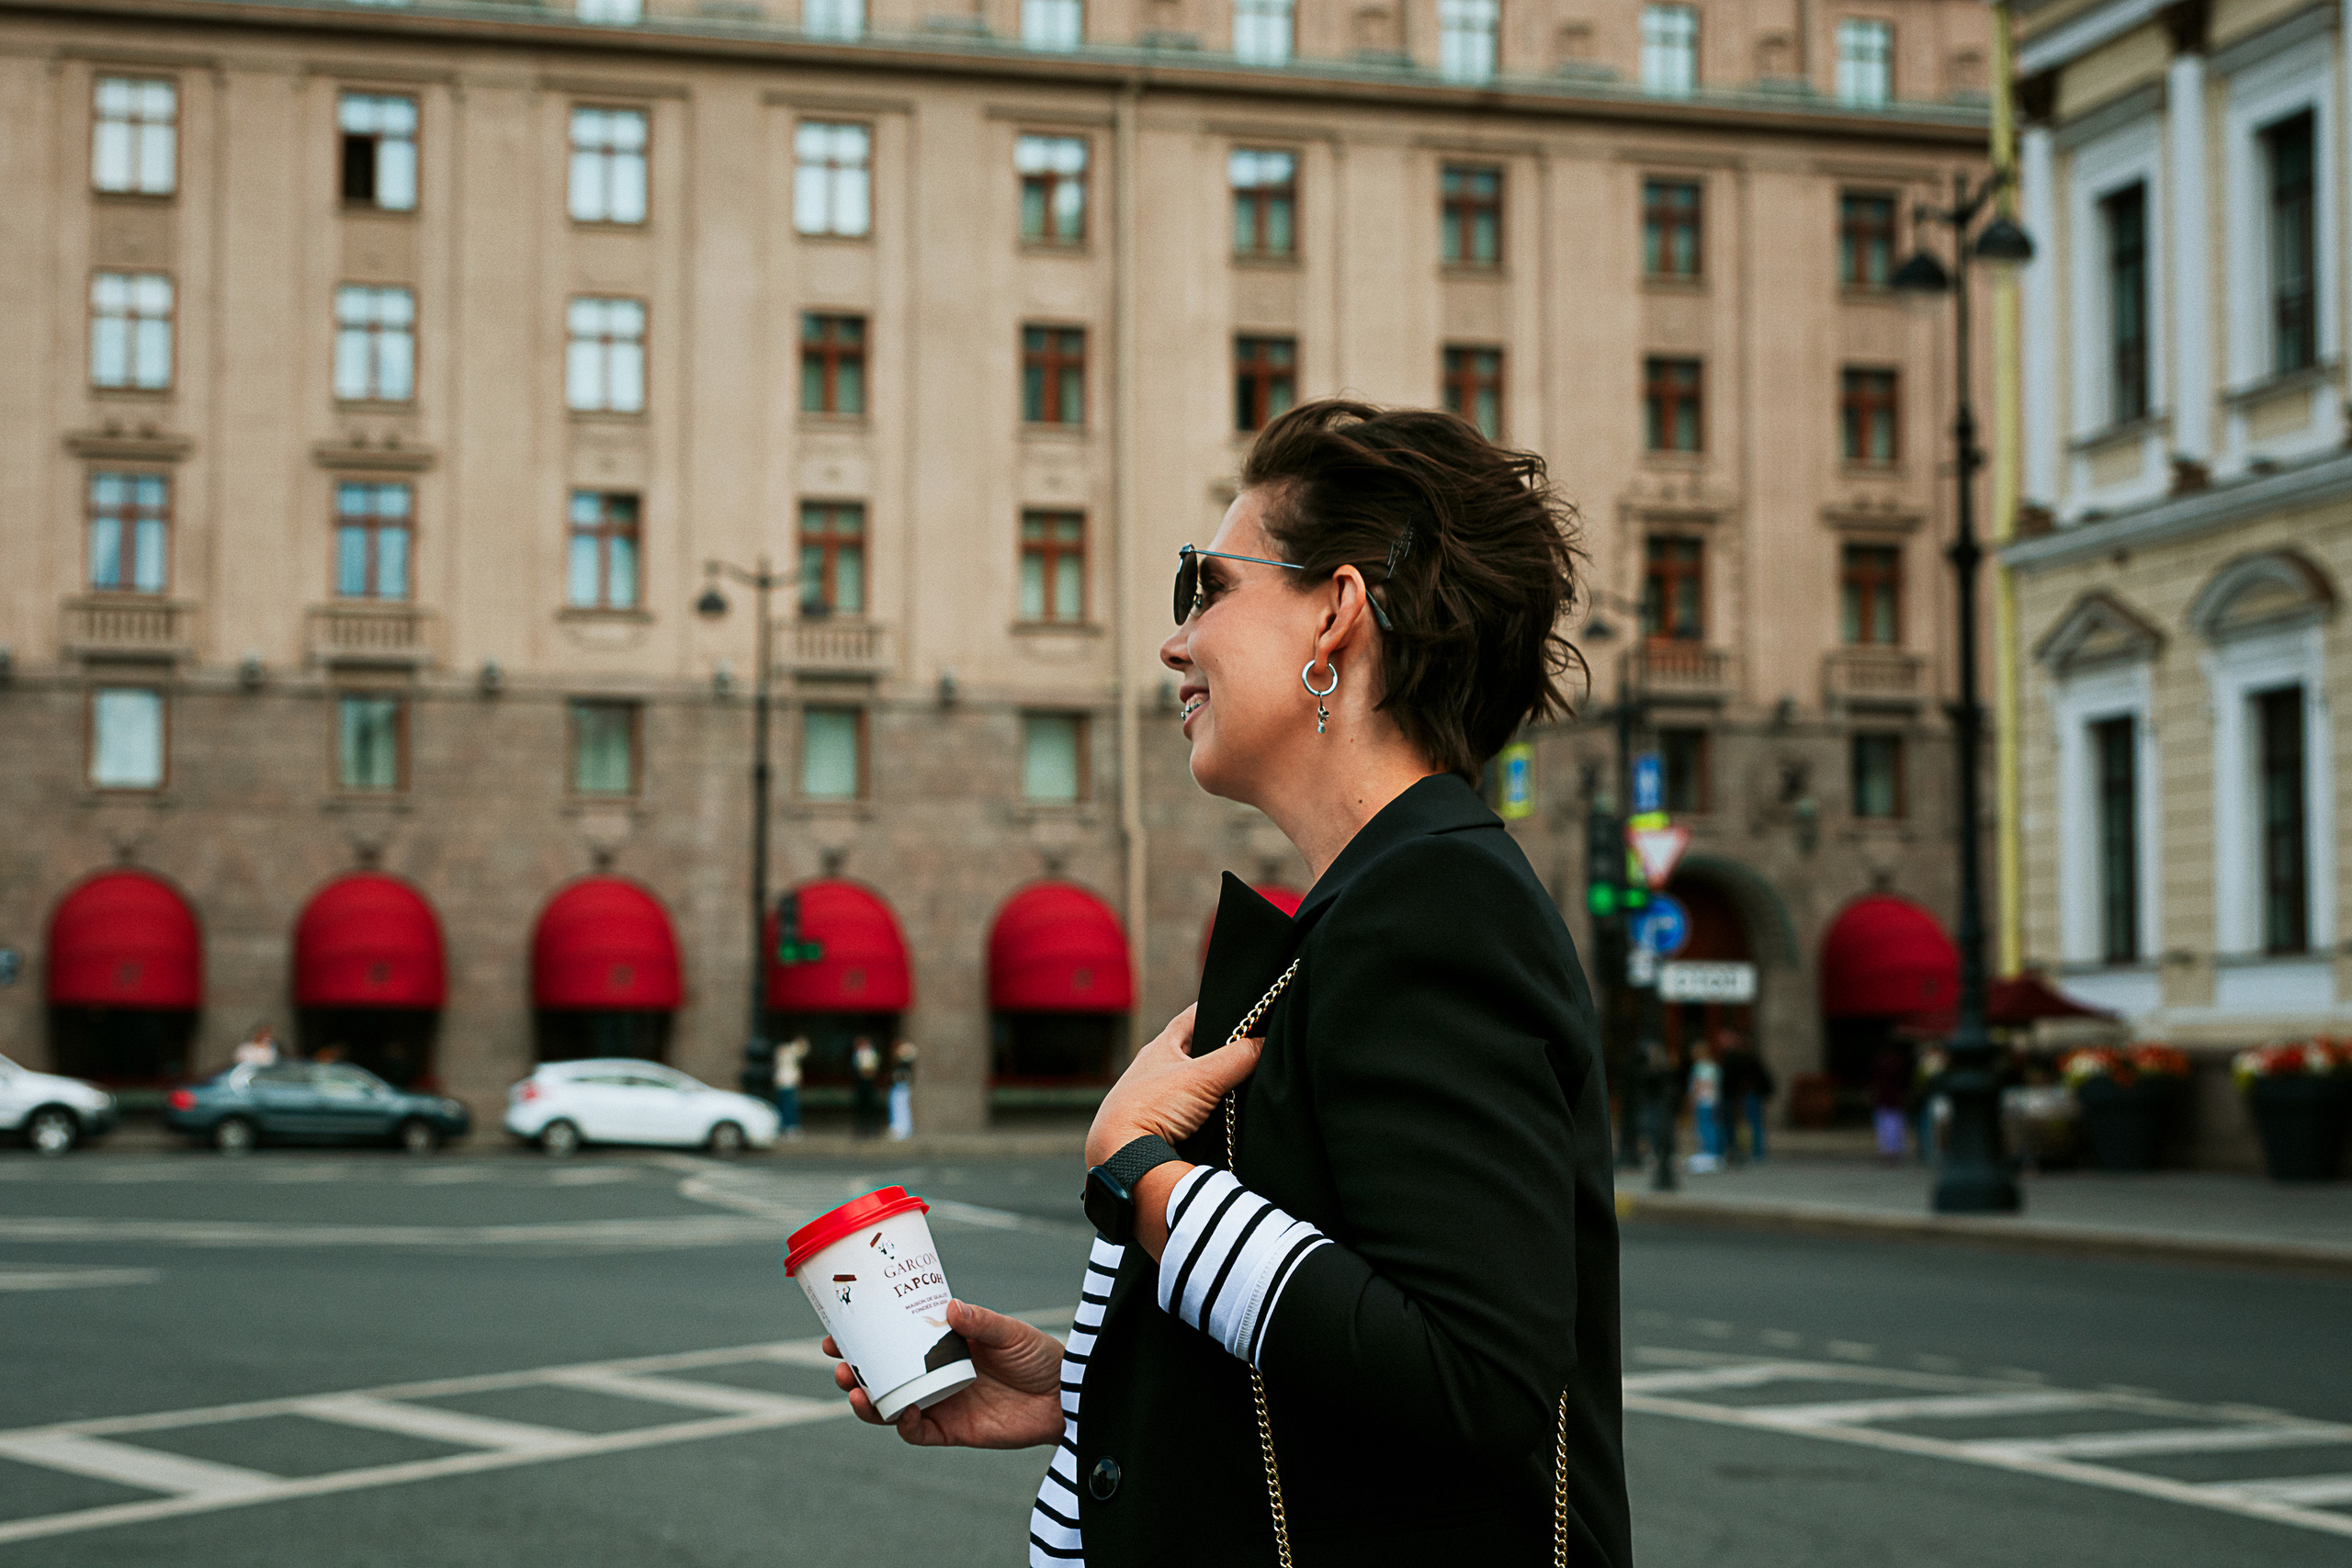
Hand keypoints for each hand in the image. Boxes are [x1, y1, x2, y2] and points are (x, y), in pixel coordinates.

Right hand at [826, 1298, 1063, 1448]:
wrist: (1066, 1398)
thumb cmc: (1037, 1356)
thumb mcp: (1010, 1332)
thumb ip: (982, 1322)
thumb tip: (952, 1307)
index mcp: (942, 1343)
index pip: (893, 1339)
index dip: (863, 1338)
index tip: (836, 1333)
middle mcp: (934, 1373)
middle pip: (884, 1375)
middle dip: (856, 1372)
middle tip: (841, 1366)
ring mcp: (940, 1402)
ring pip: (892, 1406)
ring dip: (869, 1401)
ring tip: (856, 1391)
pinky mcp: (953, 1430)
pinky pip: (918, 1432)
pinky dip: (904, 1425)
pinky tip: (901, 1413)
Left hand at [1085, 1005, 1263, 1167]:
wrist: (1122, 1156)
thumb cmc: (1152, 1107)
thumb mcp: (1202, 1077)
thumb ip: (1237, 1057)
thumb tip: (1267, 1043)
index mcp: (1160, 1047)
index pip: (1191, 1017)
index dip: (1214, 1008)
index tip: (1238, 1006)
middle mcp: (1154, 1069)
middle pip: (1193, 1050)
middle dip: (1218, 1049)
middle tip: (1247, 1047)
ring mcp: (1155, 1097)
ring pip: (1191, 1082)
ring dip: (1212, 1083)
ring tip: (1241, 1082)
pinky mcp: (1159, 1124)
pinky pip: (1189, 1110)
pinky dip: (1206, 1109)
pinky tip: (1221, 1114)